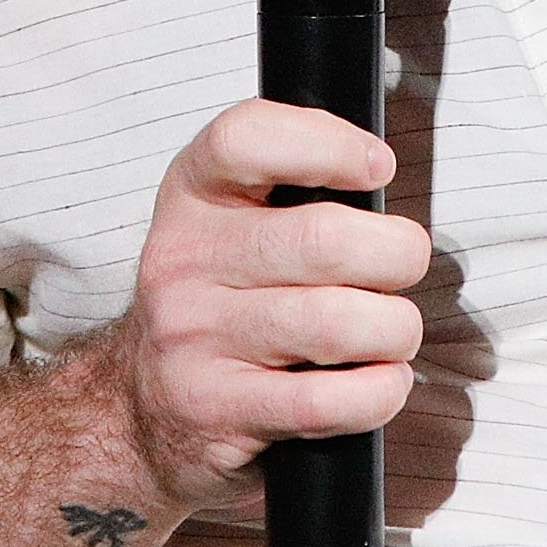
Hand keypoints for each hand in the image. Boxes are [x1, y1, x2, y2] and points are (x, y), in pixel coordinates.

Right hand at [103, 99, 430, 511]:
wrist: (141, 402)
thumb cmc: (218, 296)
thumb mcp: (229, 217)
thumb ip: (294, 183)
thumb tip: (380, 173)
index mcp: (192, 192)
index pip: (246, 138)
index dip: (327, 143)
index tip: (377, 167)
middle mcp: (184, 258)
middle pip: (323, 238)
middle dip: (397, 254)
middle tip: (404, 265)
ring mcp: (194, 337)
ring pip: (335, 323)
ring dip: (394, 330)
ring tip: (393, 332)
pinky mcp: (216, 408)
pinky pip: (327, 400)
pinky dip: (380, 392)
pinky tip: (380, 382)